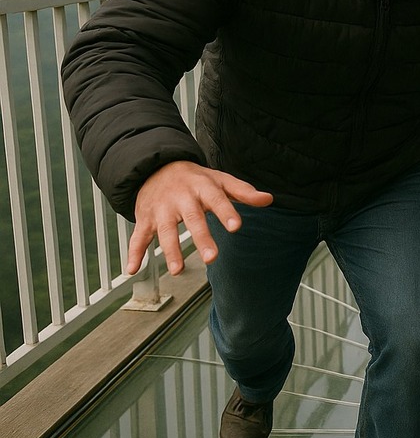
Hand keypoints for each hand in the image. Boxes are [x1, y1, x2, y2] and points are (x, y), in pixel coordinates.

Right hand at [129, 161, 272, 275]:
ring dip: (170, 251)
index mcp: (202, 188)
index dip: (226, 212)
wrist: (157, 167)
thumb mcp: (220, 181)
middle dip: (202, 238)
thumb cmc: (196, 179)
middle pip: (192, 218)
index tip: (236, 227)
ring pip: (165, 231)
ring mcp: (161, 209)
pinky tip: (132, 269)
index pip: (217, 199)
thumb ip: (244, 192)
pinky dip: (134, 252)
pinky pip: (138, 236)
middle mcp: (181, 198)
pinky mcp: (145, 219)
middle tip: (212, 258)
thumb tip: (269, 199)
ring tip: (177, 270)